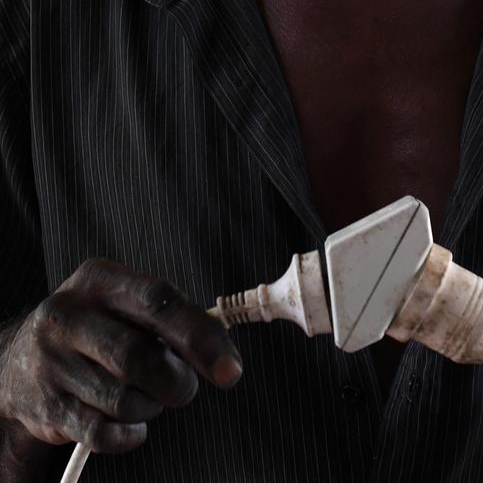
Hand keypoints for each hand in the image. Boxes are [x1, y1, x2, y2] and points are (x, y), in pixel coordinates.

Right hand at [0, 259, 241, 453]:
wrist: (21, 363)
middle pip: (139, 356)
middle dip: (176, 382)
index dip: (200, 336)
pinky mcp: (45, 405)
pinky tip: (130, 423)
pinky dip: (129, 434)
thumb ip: (173, 320)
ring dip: (151, 407)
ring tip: (147, 398)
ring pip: (123, 399)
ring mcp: (51, 361)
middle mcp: (68, 315)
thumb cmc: (98, 329)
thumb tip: (223, 357)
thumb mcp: (126, 305)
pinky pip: (103, 432)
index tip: (230, 370)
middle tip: (184, 388)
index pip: (159, 300)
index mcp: (99, 279)